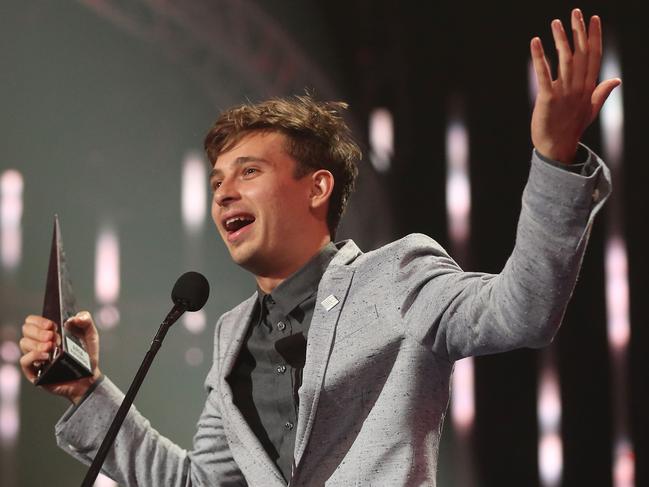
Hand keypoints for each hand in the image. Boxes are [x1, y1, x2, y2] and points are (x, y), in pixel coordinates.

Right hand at [19, 311, 101, 404]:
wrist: (89, 376)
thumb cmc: (86, 354)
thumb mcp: (91, 334)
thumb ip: (86, 320)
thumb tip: (74, 318)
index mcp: (48, 332)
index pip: (32, 321)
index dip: (39, 320)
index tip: (53, 325)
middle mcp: (39, 343)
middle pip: (26, 329)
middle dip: (38, 331)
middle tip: (53, 336)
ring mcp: (35, 357)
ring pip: (24, 343)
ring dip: (37, 342)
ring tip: (51, 346)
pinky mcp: (34, 372)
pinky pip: (24, 361)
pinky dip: (34, 355)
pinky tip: (46, 355)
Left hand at [530, 8, 620, 162]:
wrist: (556, 148)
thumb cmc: (571, 128)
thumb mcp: (590, 110)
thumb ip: (602, 93)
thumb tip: (617, 81)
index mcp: (588, 88)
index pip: (593, 57)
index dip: (594, 37)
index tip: (593, 19)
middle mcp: (578, 87)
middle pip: (581, 54)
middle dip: (578, 32)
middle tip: (575, 12)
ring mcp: (563, 93)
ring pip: (564, 60)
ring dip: (560, 40)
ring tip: (556, 22)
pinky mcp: (547, 99)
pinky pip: (542, 75)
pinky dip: (539, 58)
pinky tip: (535, 42)